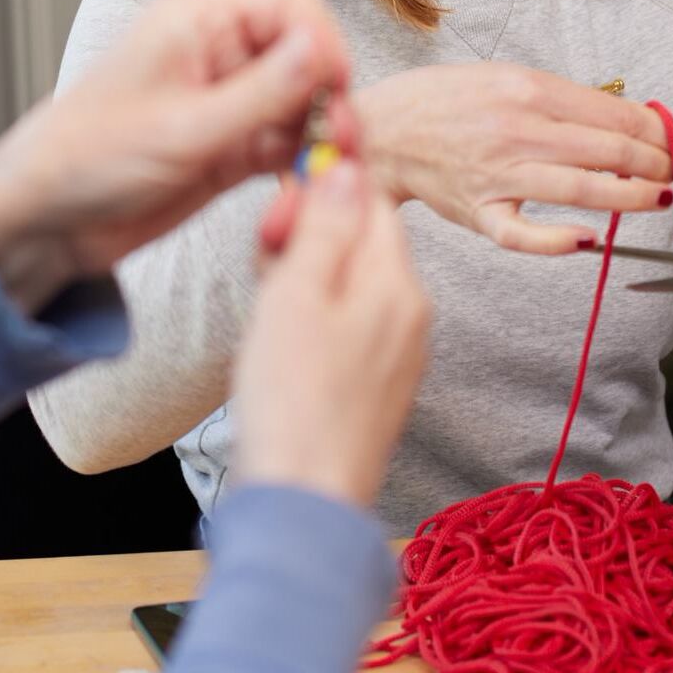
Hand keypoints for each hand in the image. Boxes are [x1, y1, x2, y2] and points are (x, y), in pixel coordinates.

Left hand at [0, 0, 350, 289]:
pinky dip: (301, 160)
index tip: (338, 90)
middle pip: (303, 56)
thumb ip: (260, 94)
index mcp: (197, 25)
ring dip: (320, 132)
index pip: (289, 7)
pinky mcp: (228, 150)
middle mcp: (217, 57)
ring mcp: (225, 105)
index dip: (322, 43)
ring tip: (329, 168)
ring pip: (299, 104)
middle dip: (329, 94)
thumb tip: (323, 50)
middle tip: (341, 140)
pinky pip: (283, 144)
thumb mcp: (182, 128)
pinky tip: (309, 182)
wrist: (45, 220)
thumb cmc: (88, 157)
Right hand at [232, 160, 430, 507]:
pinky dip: (311, 316)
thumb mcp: (297, 294)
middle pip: (359, 241)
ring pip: (348, 284)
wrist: (303, 502)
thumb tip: (349, 170)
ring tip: (264, 304)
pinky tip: (278, 340)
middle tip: (264, 252)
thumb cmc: (292, 398)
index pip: (372, 200)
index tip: (286, 183)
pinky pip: (347, 325)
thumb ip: (325, 227)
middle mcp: (408, 314)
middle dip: (308, 233)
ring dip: (302, 276)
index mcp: (396, 284)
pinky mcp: (374, 386)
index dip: (326, 182)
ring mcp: (395, 353)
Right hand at [349, 63, 672, 253]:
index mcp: (525, 89)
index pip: (613, 114)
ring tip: (656, 198)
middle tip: (671, 172)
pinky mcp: (479, 213)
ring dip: (631, 197)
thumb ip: (559, 98)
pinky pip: (524, 235)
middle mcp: (516, 130)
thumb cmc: (444, 101)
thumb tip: (622, 118)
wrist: (382, 131)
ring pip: (582, 190)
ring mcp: (498, 175)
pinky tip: (590, 240)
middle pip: (608, 151)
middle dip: (653, 164)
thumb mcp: (503, 76)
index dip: (657, 130)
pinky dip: (559, 241)